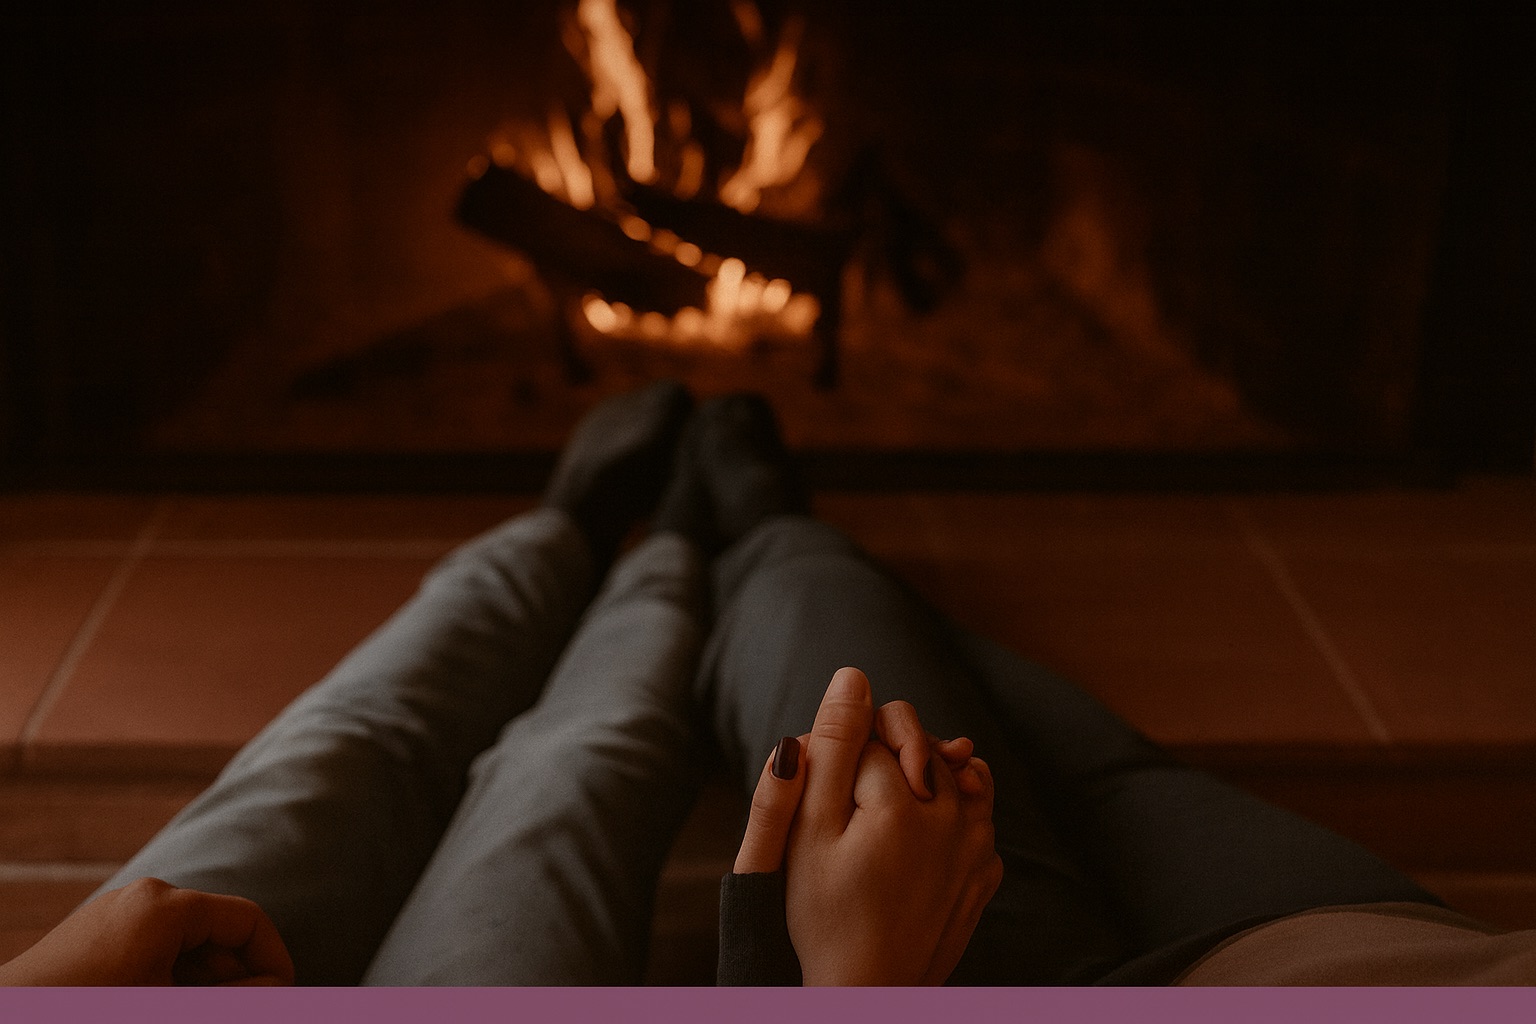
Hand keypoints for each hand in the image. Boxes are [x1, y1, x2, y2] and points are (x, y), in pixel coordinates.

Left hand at [0, 877, 293, 985]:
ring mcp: (115, 916)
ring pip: (187, 946)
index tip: (281, 1000)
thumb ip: (235, 1000)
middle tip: (243, 1012)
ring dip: (205, 984)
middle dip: (237, 979)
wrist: (11, 1020)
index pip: (249, 920)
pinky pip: (155, 953)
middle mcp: (143, 898)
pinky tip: (170, 1006)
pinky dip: (174, 982)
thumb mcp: (173, 1008)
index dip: (274, 961)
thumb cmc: (91, 1012)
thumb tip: (279, 992)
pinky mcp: (95, 939)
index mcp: (166, 906)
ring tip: (200, 1010)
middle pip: (218, 932)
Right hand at [737, 667, 1002, 984]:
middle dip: (885, 761)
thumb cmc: (824, 917)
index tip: (824, 803)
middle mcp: (956, 816)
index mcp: (907, 801)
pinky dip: (949, 814)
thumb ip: (834, 746)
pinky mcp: (985, 873)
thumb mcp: (811, 830)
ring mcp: (979, 847)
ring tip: (884, 818)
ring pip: (955, 774)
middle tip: (851, 815)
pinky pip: (974, 816)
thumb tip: (853, 676)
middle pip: (919, 747)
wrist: (867, 995)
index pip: (872, 736)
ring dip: (922, 780)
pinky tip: (915, 841)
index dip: (839, 758)